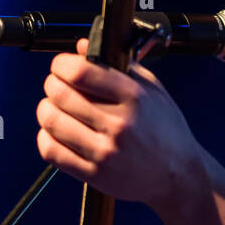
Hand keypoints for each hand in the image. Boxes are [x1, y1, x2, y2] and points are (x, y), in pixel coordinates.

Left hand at [35, 38, 207, 219]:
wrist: (178, 177)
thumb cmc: (167, 133)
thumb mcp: (153, 91)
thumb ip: (120, 66)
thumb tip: (83, 47)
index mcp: (134, 98)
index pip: (80, 72)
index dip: (61, 65)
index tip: (62, 66)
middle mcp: (119, 125)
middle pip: (60, 94)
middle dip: (52, 85)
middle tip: (57, 87)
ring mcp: (106, 152)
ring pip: (52, 122)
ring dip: (46, 110)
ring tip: (54, 109)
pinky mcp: (95, 174)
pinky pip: (53, 151)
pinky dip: (46, 137)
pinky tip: (56, 133)